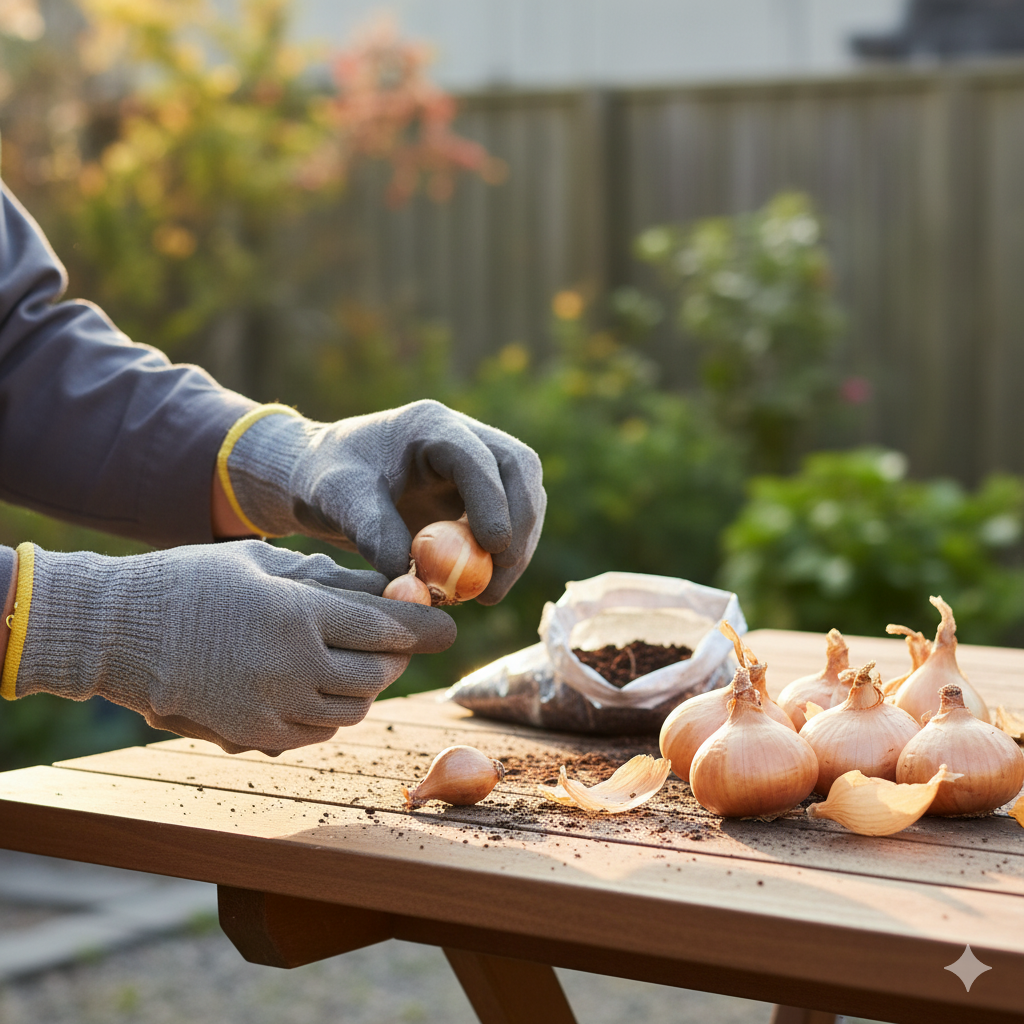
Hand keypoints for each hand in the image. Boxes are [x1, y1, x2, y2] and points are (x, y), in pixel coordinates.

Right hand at [11, 541, 455, 754]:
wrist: (117, 633)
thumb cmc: (190, 582)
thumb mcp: (262, 563)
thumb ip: (330, 579)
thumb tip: (390, 587)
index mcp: (297, 614)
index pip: (387, 629)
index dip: (426, 629)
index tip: (449, 627)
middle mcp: (293, 668)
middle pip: (379, 673)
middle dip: (398, 656)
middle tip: (396, 641)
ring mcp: (273, 710)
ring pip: (354, 708)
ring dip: (366, 685)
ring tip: (353, 660)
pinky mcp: (255, 738)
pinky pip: (319, 732)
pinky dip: (334, 712)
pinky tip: (319, 687)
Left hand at [223, 400, 545, 603]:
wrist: (319, 478)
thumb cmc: (324, 478)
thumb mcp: (336, 499)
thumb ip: (371, 530)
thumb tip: (410, 575)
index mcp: (429, 425)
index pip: (478, 456)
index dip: (493, 499)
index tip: (493, 547)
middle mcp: (462, 436)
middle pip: (519, 469)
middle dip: (521, 525)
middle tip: (500, 578)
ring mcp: (475, 464)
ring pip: (524, 494)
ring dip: (518, 545)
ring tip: (488, 593)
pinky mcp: (477, 494)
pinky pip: (509, 519)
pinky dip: (503, 554)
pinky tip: (478, 587)